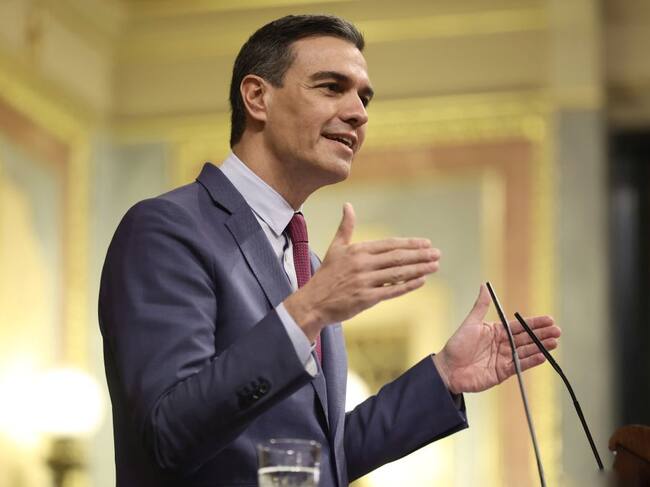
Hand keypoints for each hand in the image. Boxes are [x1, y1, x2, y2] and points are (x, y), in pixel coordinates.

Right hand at [284, 203, 439, 340]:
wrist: (313, 302)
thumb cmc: (326, 275)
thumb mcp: (335, 248)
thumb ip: (346, 227)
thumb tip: (348, 205)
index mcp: (357, 250)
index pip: (390, 245)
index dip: (410, 244)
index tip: (426, 243)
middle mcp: (362, 264)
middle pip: (398, 258)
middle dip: (420, 255)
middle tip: (437, 254)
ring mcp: (365, 282)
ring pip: (398, 273)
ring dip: (419, 269)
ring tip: (435, 266)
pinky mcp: (366, 298)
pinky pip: (391, 291)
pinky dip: (407, 285)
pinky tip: (421, 281)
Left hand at [433, 284, 560, 394]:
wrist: (447, 368)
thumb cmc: (457, 344)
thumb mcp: (470, 323)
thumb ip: (481, 306)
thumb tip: (484, 285)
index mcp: (496, 332)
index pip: (519, 326)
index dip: (534, 323)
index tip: (549, 319)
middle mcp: (503, 344)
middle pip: (526, 338)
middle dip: (542, 334)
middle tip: (557, 331)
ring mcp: (504, 358)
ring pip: (526, 351)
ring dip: (540, 347)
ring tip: (554, 342)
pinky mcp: (502, 372)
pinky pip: (519, 365)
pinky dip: (531, 361)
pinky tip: (542, 356)